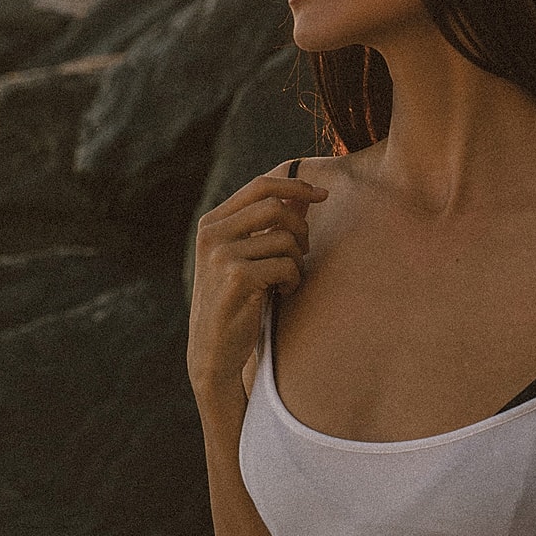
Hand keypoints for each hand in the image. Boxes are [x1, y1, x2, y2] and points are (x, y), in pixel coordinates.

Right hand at [188, 166, 327, 404]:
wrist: (214, 349)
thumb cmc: (236, 301)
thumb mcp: (248, 258)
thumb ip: (269, 227)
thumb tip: (303, 196)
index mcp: (212, 223)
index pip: (259, 187)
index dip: (295, 186)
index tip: (323, 195)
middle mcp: (212, 234)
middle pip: (274, 206)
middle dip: (301, 227)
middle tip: (304, 251)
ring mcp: (221, 255)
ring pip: (284, 240)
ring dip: (297, 261)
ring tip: (286, 281)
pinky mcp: (236, 278)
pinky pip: (285, 265)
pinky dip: (293, 280)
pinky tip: (282, 293)